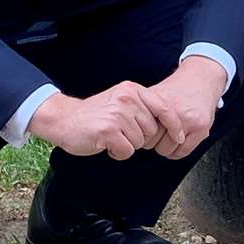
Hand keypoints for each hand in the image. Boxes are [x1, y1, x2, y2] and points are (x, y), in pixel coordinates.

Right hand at [29, 82, 185, 159]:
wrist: (64, 119)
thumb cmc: (95, 114)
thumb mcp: (121, 101)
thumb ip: (142, 107)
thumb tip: (170, 124)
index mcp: (133, 90)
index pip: (164, 108)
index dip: (175, 125)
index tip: (180, 136)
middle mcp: (127, 99)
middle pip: (152, 130)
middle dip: (140, 138)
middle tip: (121, 134)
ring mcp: (118, 114)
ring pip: (140, 142)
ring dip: (127, 146)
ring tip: (112, 137)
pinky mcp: (108, 130)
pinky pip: (127, 151)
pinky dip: (118, 153)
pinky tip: (106, 145)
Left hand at [146, 56, 228, 160]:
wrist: (200, 80)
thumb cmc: (176, 89)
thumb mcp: (155, 94)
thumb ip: (141, 110)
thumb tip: (126, 129)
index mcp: (159, 102)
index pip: (140, 131)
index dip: (141, 133)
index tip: (145, 130)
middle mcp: (174, 111)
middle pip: (152, 142)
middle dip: (153, 140)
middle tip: (158, 132)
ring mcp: (189, 120)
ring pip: (167, 150)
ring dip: (165, 146)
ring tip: (168, 135)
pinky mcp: (201, 128)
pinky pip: (182, 152)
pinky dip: (177, 150)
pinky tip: (177, 139)